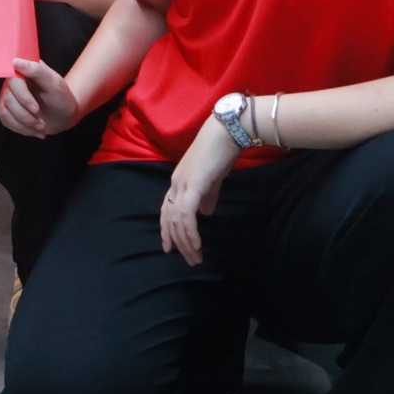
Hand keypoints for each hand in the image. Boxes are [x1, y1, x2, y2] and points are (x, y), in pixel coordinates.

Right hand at [0, 56, 76, 138]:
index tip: (35, 109)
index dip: (22, 96)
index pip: (13, 80)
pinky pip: (6, 120)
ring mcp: (9, 96)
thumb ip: (37, 71)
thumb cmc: (62, 98)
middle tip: (42, 122)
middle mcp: (13, 82)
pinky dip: (22, 129)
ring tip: (40, 127)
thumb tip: (15, 61)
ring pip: (4, 111)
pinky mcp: (8, 110)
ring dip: (24, 124)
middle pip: (8, 98)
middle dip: (25, 115)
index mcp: (24, 70)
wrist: (64, 115)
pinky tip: (35, 130)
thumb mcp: (55, 84)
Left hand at [159, 117, 239, 264]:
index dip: (167, 230)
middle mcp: (175, 184)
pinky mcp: (193, 185)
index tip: (171, 248)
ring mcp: (182, 184)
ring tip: (196, 258)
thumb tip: (205, 213)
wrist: (226, 133)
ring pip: (177, 220)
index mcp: (178, 182)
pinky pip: (187, 214)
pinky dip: (190, 231)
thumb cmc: (220, 153)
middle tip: (190, 260)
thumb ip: (207, 196)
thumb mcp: (212, 179)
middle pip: (170, 219)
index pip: (167, 210)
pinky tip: (197, 244)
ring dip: (186, 242)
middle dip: (179, 242)